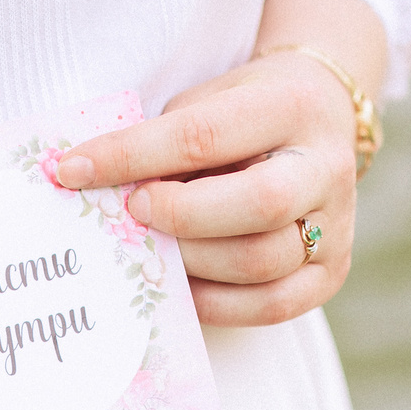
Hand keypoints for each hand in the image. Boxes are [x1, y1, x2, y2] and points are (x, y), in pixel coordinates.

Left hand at [51, 0, 387, 327]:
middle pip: (258, 205)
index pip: (204, 135)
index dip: (132, 156)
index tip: (73, 170)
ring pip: (260, 261)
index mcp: (292, 106)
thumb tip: (90, 187)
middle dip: (180, 215)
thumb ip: (160, 142)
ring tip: (152, 249)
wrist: (319, 122)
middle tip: (133, 212)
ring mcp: (337, 225)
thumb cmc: (241, 115)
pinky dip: (214, 302)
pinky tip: (179, 283)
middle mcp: (326, 167)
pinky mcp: (330, 274)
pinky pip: (270, 306)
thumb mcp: (205, 104)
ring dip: (190, 261)